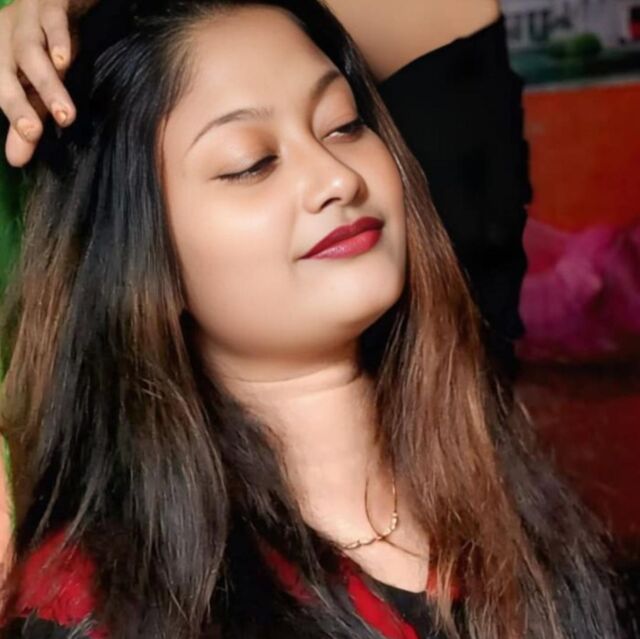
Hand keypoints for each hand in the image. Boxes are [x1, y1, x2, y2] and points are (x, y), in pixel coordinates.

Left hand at [0, 0, 92, 166]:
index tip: (29, 138)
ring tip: (64, 114)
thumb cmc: (49, 42)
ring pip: (29, 51)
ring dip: (45, 84)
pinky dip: (57, 40)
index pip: (0, 89)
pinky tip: (63, 60)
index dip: (13, 112)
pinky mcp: (51, 2)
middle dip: (18, 104)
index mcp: (0, 57)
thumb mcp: (37, 84)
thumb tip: (15, 161)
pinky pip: (51, 20)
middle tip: (34, 133)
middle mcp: (6, 36)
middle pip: (5, 72)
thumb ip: (28, 120)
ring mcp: (27, 17)